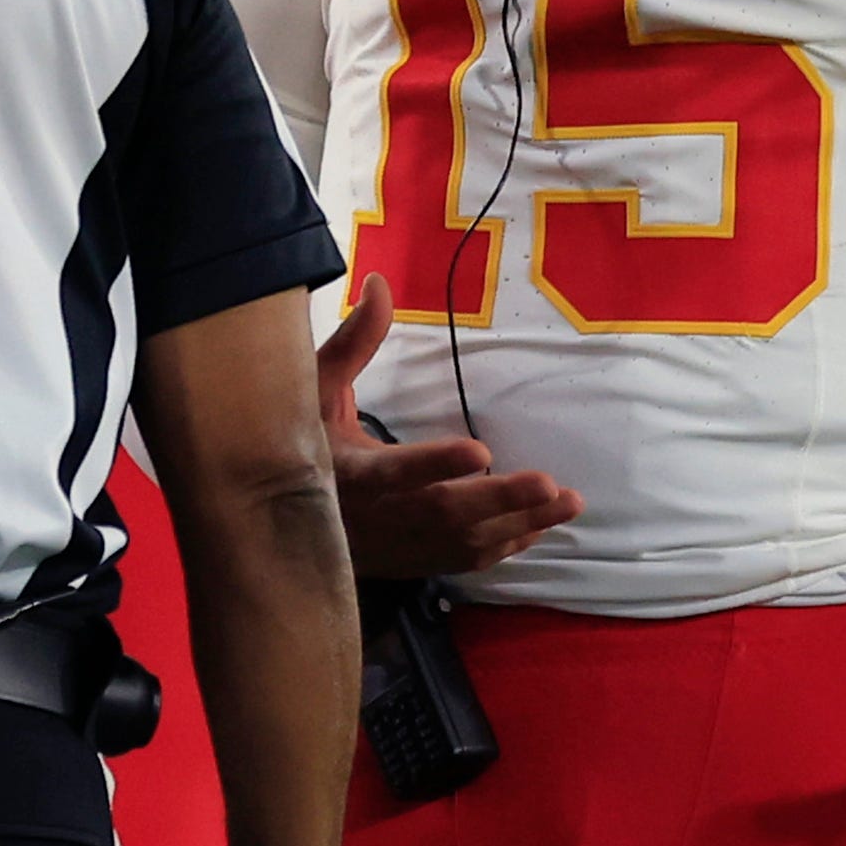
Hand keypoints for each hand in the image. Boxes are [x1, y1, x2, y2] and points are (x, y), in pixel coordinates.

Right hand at [316, 276, 579, 581]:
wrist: (277, 526)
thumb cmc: (303, 444)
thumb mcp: (316, 391)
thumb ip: (354, 342)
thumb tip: (379, 283)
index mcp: (348, 472)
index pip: (393, 472)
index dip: (434, 465)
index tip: (480, 451)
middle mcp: (376, 516)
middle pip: (443, 513)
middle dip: (499, 500)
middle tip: (548, 483)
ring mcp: (397, 545)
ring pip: (464, 540)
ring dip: (519, 522)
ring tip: (569, 501)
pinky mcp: (413, 562)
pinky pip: (466, 559)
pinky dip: (508, 544)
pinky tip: (541, 525)